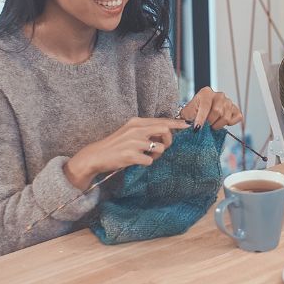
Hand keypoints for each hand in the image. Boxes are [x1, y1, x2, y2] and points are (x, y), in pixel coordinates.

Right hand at [64, 117, 189, 188]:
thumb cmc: (116, 145)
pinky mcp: (130, 155)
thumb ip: (146, 130)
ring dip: (157, 155)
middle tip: (162, 147)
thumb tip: (165, 132)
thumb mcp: (130, 132)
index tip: (187, 125)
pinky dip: (147, 163)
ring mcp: (133, 142)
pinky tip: (137, 161)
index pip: (162, 120)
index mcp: (136, 122)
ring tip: (147, 156)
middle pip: (165, 130)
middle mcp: (136, 130)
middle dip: (169, 140)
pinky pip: (150, 161)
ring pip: (160, 148)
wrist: (96, 155)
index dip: (176, 123)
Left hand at [179, 86, 242, 129]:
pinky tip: (222, 122)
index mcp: (206, 92)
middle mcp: (219, 95)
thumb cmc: (193, 113)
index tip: (197, 128)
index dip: (201, 118)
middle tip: (205, 125)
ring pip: (226, 117)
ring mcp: (229, 101)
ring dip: (218, 125)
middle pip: (218, 111)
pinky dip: (230, 123)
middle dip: (210, 122)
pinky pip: (237, 117)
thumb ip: (187, 119)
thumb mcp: (186, 114)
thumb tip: (192, 127)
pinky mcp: (236, 109)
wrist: (200, 113)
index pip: (206, 106)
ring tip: (212, 124)